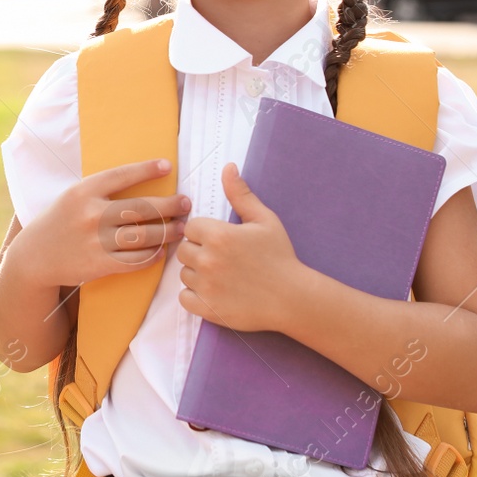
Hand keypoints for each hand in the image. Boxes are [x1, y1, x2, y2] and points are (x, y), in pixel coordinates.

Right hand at [9, 158, 191, 289]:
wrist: (35, 256)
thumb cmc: (59, 222)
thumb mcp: (73, 197)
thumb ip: (100, 190)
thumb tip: (141, 180)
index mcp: (83, 192)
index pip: (121, 175)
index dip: (146, 169)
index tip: (167, 166)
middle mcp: (90, 214)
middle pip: (141, 208)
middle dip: (170, 205)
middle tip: (185, 203)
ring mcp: (96, 241)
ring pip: (144, 235)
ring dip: (168, 232)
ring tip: (180, 228)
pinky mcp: (99, 264)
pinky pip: (135, 260)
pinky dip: (153, 255)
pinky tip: (161, 251)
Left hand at [176, 162, 305, 333]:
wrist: (293, 297)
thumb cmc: (279, 256)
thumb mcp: (264, 220)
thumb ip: (240, 194)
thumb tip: (228, 167)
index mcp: (218, 235)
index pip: (191, 227)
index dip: (205, 233)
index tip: (222, 241)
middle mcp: (208, 260)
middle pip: (184, 250)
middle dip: (199, 252)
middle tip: (223, 259)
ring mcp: (206, 286)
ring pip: (183, 274)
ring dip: (197, 274)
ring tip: (222, 276)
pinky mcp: (206, 309)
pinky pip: (184, 298)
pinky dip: (195, 296)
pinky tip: (214, 292)